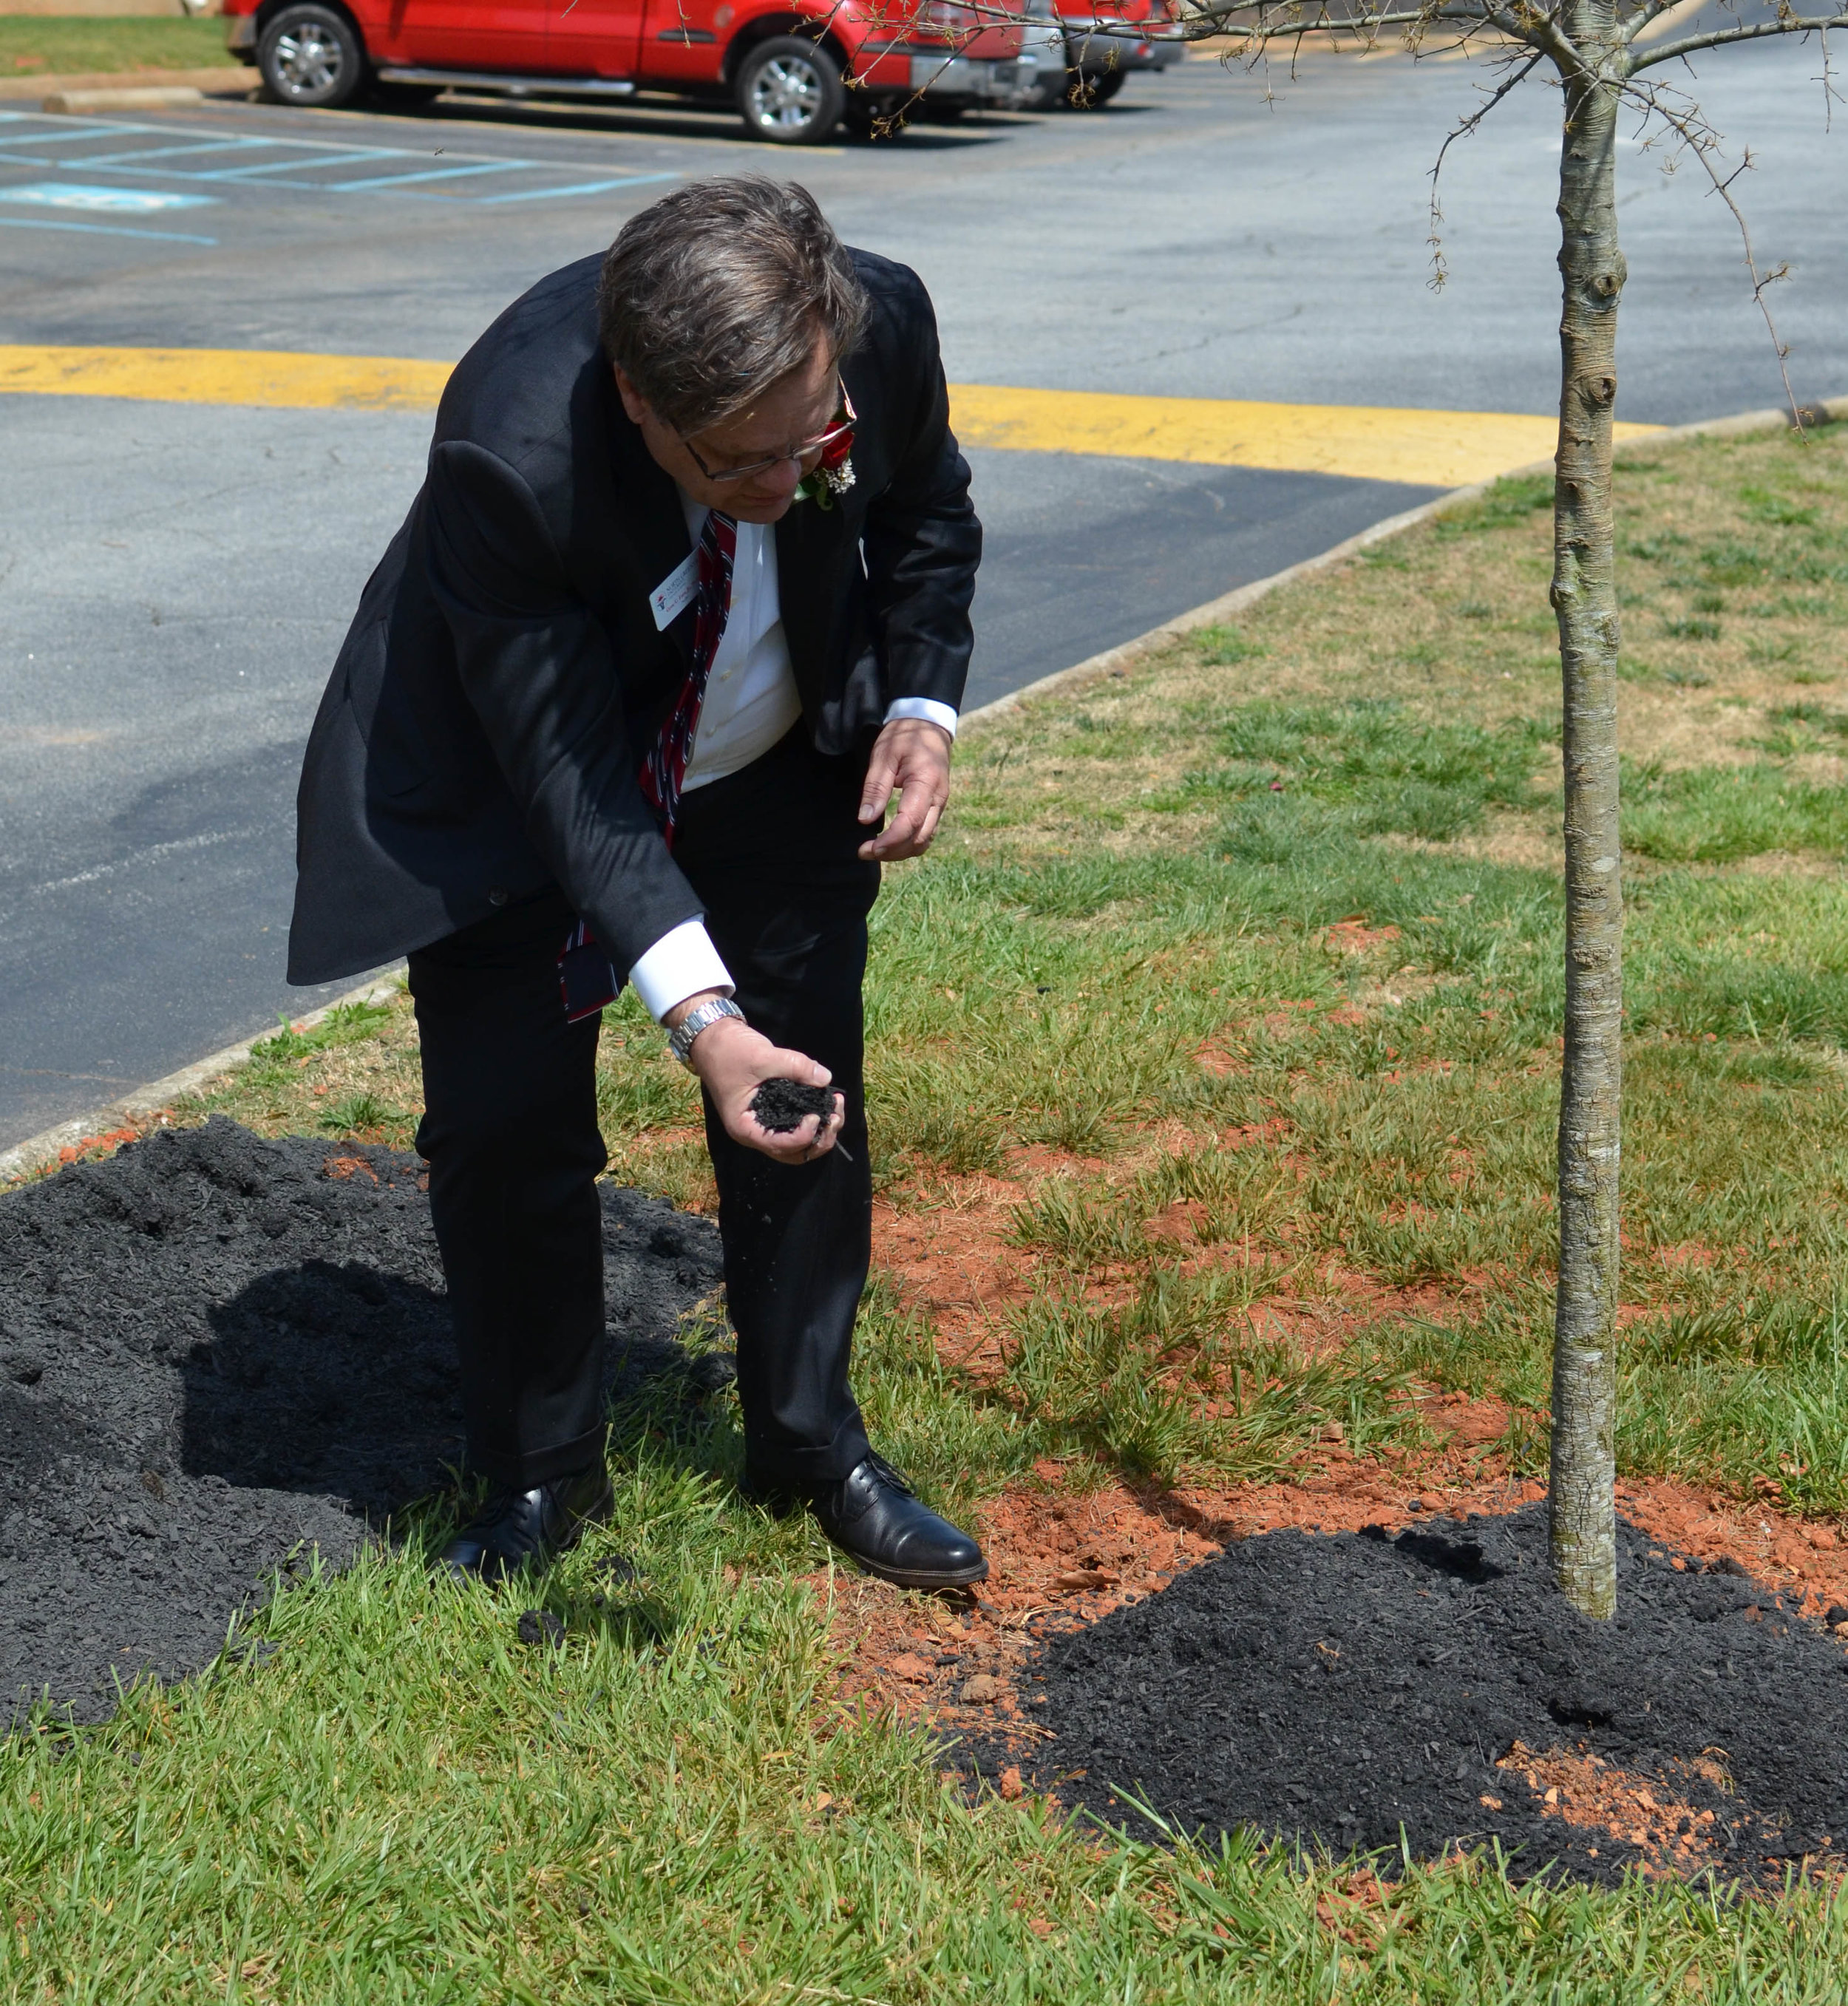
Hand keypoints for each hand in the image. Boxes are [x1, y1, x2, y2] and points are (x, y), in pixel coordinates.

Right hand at [665, 994, 844, 1163]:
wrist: (712, 1037)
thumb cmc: (729, 1050)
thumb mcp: (761, 1056)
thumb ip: (794, 1066)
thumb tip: (825, 1078)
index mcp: (745, 1128)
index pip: (779, 1146)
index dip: (803, 1136)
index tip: (817, 1115)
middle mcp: (755, 1132)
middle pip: (793, 1153)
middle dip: (819, 1139)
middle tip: (835, 1115)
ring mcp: (764, 1123)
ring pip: (797, 1144)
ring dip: (820, 1132)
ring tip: (836, 1109)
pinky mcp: (772, 1111)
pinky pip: (795, 1126)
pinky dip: (813, 1121)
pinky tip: (826, 1102)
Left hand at [858, 716, 951, 862]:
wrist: (928, 724)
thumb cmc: (905, 736)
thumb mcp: (883, 755)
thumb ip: (876, 787)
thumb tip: (865, 819)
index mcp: (927, 783)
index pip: (911, 822)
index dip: (890, 841)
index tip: (868, 848)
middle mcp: (939, 798)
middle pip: (919, 839)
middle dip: (892, 852)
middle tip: (864, 852)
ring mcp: (940, 805)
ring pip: (924, 841)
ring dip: (900, 852)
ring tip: (874, 850)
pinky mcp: (935, 807)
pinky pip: (925, 834)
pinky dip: (907, 844)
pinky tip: (889, 843)